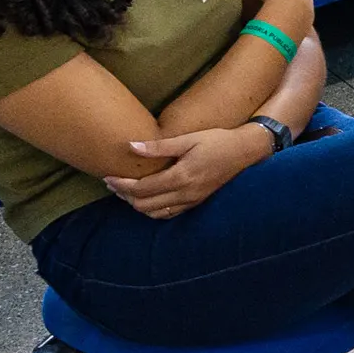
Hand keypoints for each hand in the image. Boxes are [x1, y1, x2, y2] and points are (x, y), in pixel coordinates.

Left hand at [107, 121, 272, 218]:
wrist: (245, 152)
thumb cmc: (217, 141)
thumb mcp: (188, 139)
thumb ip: (159, 146)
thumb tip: (131, 146)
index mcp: (181, 177)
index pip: (142, 188)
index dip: (122, 185)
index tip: (108, 177)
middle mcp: (185, 194)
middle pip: (145, 205)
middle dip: (125, 196)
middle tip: (112, 183)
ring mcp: (191, 201)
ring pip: (155, 213)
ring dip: (137, 204)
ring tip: (126, 191)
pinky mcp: (196, 202)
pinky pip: (169, 213)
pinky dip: (153, 210)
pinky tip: (146, 199)